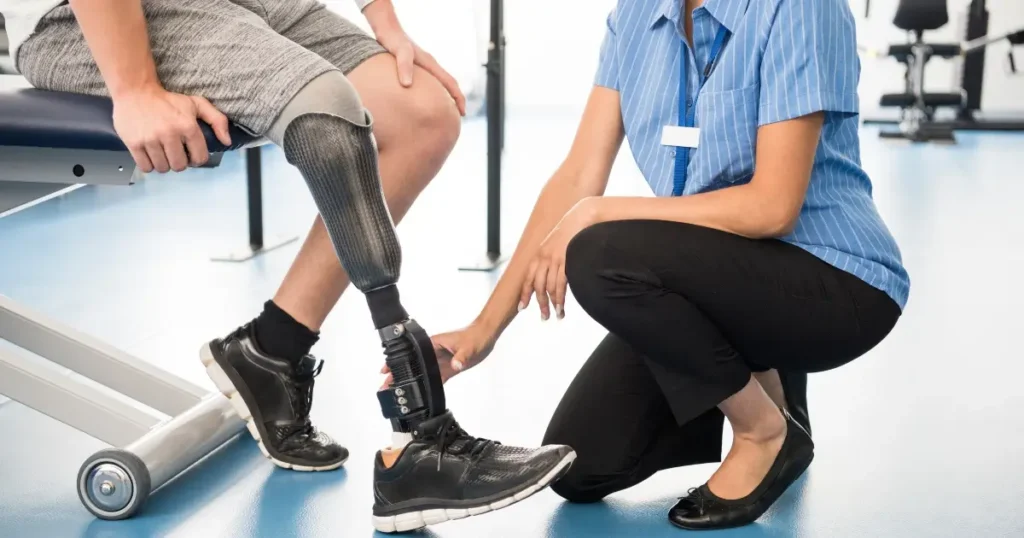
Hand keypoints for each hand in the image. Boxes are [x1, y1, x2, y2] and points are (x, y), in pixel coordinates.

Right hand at [112, 86, 230, 172]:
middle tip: (174, 153)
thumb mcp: (196, 104)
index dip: (196, 159)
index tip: (190, 154)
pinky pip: (145, 167)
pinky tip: (150, 154)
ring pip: (162, 168)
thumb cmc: (167, 100)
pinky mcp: (134, 143)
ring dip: (163, 164)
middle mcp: (170, 134)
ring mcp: (151, 139)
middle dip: (179, 162)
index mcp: (188, 126)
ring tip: (162, 152)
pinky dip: (149, 165)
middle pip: (179, 166)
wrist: (135, 91)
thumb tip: (227, 141)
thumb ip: (217, 120)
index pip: (199, 158)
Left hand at [363, 0, 465, 114]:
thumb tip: (407, 85)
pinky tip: (426, 100)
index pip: (451, 83)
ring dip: (446, 97)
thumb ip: (404, 67)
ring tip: (444, 112)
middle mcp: (430, 65)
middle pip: (449, 84)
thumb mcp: (399, 52)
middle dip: (456, 100)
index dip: (458, 99)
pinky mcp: (416, 67)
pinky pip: (431, 82)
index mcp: (431, 64)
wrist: (386, 28)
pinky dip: (434, 92)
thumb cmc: (393, 40)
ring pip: (440, 83)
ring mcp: (424, 66)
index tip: (462, 114)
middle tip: (457, 117)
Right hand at [379, 323, 496, 387]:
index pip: (410, 352)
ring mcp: (439, 360)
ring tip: (397, 390)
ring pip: (421, 372)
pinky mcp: (447, 368)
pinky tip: (419, 393)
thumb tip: (456, 365)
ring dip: (410, 380)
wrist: (485, 336)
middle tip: (386, 385)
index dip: (397, 361)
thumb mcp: (468, 347)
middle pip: (412, 364)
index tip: (385, 369)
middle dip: (399, 373)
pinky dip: (426, 385)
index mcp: (433, 343)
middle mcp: (433, 352)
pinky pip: (434, 378)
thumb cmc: (475, 336)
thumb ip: (461, 357)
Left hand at [521, 198, 600, 319]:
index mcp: (539, 254)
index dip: (525, 293)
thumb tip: (552, 272)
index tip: (522, 307)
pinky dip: (559, 298)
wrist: (582, 216)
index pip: (528, 277)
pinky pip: (560, 284)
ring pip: (548, 287)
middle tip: (543, 317)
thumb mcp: (557, 244)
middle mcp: (544, 257)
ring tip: (555, 316)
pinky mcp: (566, 259)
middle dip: (539, 303)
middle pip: (537, 285)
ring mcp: (555, 258)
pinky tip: (561, 307)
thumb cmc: (573, 231)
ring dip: (551, 304)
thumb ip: (552, 258)